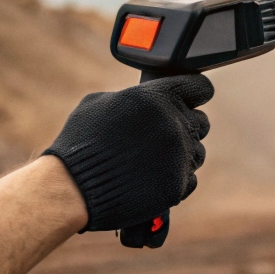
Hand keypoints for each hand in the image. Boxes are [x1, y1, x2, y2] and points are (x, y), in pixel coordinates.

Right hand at [42, 75, 213, 231]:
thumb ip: (133, 97)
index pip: (199, 87)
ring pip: (197, 152)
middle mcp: (174, 124)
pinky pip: (190, 178)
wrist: (73, 187)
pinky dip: (176, 177)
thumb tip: (147, 100)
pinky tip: (153, 177)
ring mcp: (179, 156)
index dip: (197, 92)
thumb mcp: (100, 102)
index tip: (194, 97)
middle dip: (186, 125)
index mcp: (158, 97)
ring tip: (154, 160)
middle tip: (165, 134)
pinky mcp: (178, 184)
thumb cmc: (80, 141)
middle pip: (201, 122)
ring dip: (182, 154)